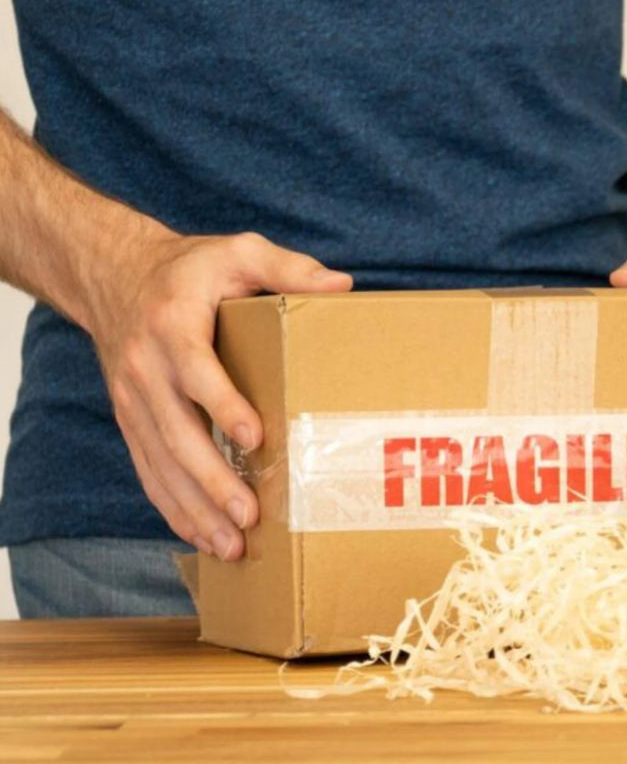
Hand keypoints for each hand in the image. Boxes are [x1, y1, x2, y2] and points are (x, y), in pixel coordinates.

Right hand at [88, 222, 351, 559]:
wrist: (113, 277)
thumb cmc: (188, 268)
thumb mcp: (237, 251)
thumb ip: (285, 267)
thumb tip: (341, 286)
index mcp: (173, 326)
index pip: (197, 371)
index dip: (223, 405)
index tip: (255, 439)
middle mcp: (146, 368)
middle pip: (176, 432)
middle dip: (212, 479)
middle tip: (249, 517)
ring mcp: (133, 400)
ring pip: (160, 462)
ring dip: (194, 507)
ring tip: (231, 545)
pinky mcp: (131, 420)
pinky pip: (148, 470)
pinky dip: (172, 507)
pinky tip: (200, 535)